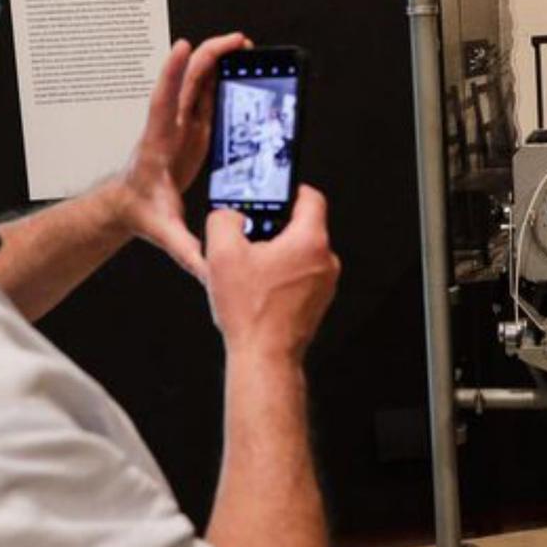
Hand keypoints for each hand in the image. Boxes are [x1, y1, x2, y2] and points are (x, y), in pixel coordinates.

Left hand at [108, 32, 249, 280]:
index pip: (166, 102)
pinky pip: (205, 96)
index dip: (174, 74)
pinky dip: (221, 79)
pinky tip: (238, 69)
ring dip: (218, 62)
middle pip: (187, 82)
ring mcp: (181, 125)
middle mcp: (170, 128)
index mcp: (161, 146)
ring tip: (244, 47)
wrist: (129, 208)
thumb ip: (188, 251)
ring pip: (197, 83)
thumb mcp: (166, 235)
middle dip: (210, 57)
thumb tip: (211, 269)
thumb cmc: (144, 215)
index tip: (184, 47)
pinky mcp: (191, 129)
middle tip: (238, 42)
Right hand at [205, 186, 340, 360]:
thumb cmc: (251, 314)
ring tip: (251, 267)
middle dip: (274, 226)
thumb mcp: (222, 254)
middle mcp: (325, 260)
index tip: (272, 193)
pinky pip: (301, 275)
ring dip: (277, 253)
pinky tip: (259, 288)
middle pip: (303, 226)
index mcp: (310, 241)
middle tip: (250, 235)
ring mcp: (324, 283)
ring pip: (301, 252)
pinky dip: (282, 275)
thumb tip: (228, 214)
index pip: (311, 196)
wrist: (265, 357)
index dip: (289, 189)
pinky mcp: (317, 301)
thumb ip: (223, 219)